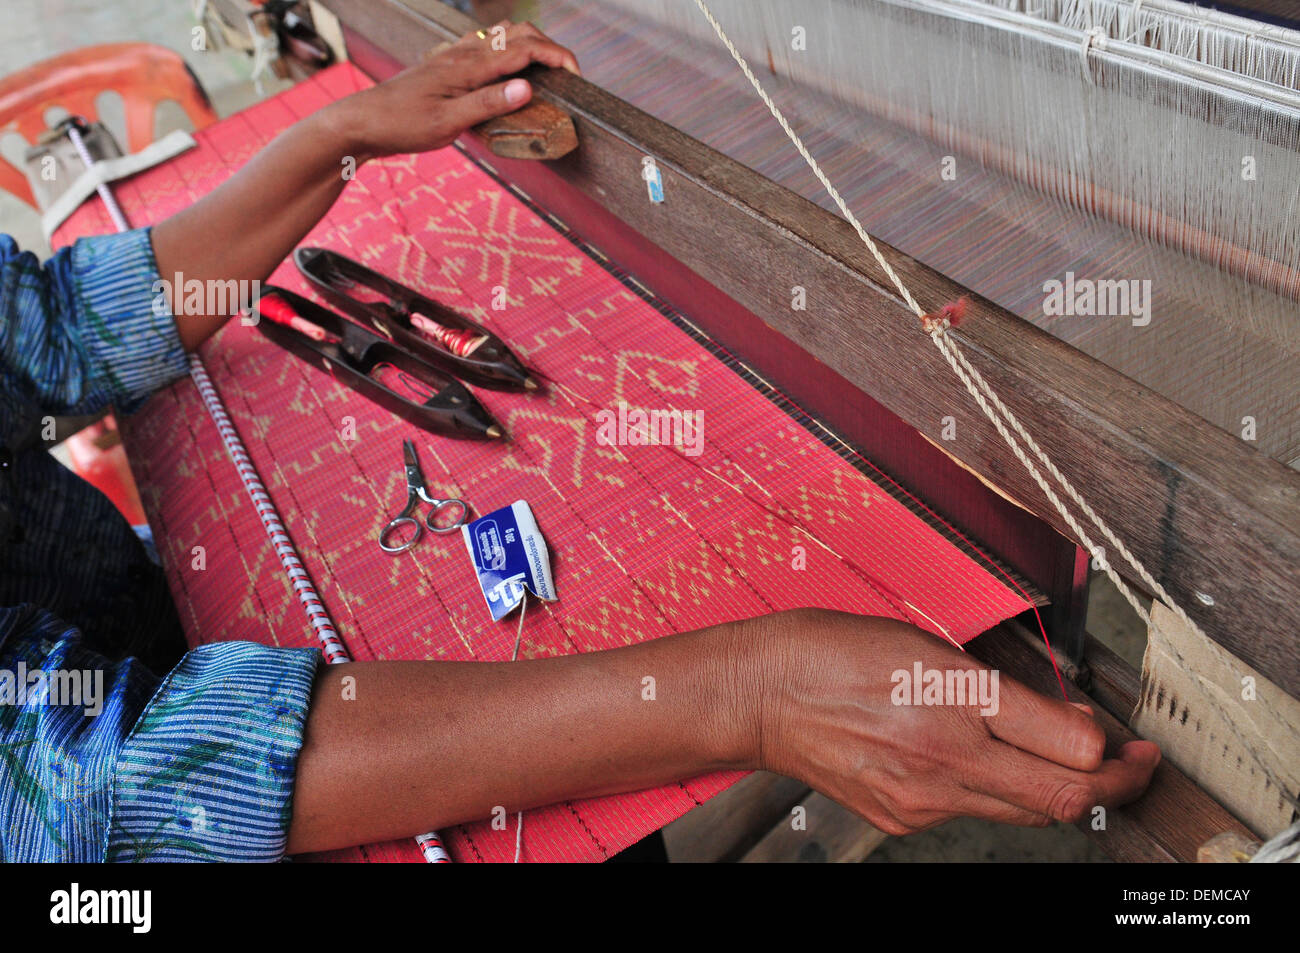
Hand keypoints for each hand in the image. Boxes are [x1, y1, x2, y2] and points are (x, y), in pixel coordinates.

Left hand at [325, 20, 580, 161]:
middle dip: (548, 46)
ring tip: (545, 69)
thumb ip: (489, 104)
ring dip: (528, 45)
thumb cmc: (401, 125)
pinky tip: (507, 70)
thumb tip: (528, 87)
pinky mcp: (445, 65)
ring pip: (500, 37)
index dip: (556, 56)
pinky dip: (506, 52)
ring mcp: (452, 57)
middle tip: (566, 71)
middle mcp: (462, 55)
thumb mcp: (448, 123)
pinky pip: (483, 47)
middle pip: (516, 34)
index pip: (523, 50)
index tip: (576, 73)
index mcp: (468, 67)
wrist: (362, 122)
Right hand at [749, 609, 1159, 834]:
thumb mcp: (929, 646)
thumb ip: (1006, 691)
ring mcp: (922, 800)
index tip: (1131, 745)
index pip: (1071, 755)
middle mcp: (943, 761)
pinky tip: (981, 761)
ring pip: (1020, 813)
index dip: (1117, 756)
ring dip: (1054, 791)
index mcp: (956, 703)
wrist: (761, 695)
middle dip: (1110, 787)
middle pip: (1059, 800)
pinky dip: (994, 792)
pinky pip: (972, 813)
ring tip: (1061, 759)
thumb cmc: (835, 653)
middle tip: (1132, 767)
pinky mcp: (901, 818)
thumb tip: (1070, 725)